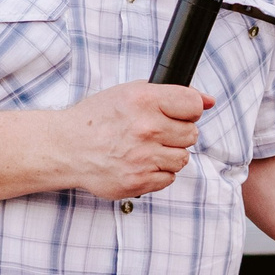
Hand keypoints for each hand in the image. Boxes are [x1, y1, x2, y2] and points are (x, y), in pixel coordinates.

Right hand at [53, 83, 210, 199]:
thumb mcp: (130, 92)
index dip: (189, 111)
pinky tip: (139, 163)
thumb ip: (171, 94)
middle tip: (154, 133)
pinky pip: (169, 178)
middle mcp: (146, 128)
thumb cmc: (97, 119)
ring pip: (182, 158)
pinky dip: (157, 172)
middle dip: (177, 134)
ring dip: (168, 155)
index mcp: (144, 100)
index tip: (178, 114)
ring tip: (145, 149)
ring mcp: (143, 157)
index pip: (193, 106)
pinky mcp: (138, 181)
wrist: (66, 147)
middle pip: (191, 134)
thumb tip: (208, 101)